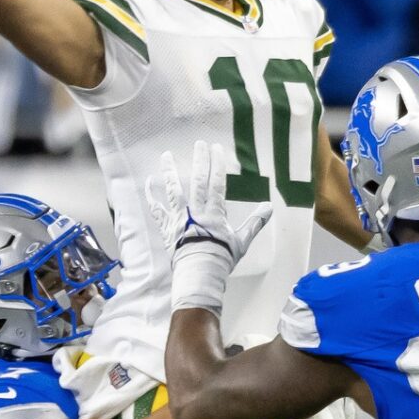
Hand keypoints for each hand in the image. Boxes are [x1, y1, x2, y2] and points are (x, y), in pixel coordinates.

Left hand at [150, 140, 268, 314]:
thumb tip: (270, 208)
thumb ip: (255, 222)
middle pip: (197, 181)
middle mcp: (196, 210)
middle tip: (198, 144)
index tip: (216, 148)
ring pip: (173, 190)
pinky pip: (156, 210)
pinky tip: (148, 182)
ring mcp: (179, 218)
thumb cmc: (222, 258)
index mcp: (214, 212)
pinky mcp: (167, 228)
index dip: (217, 164)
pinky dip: (151, 196)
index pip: (216, 182)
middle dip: (198, 160)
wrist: (200, 274)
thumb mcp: (242, 241)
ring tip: (166, 155)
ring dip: (169, 172)